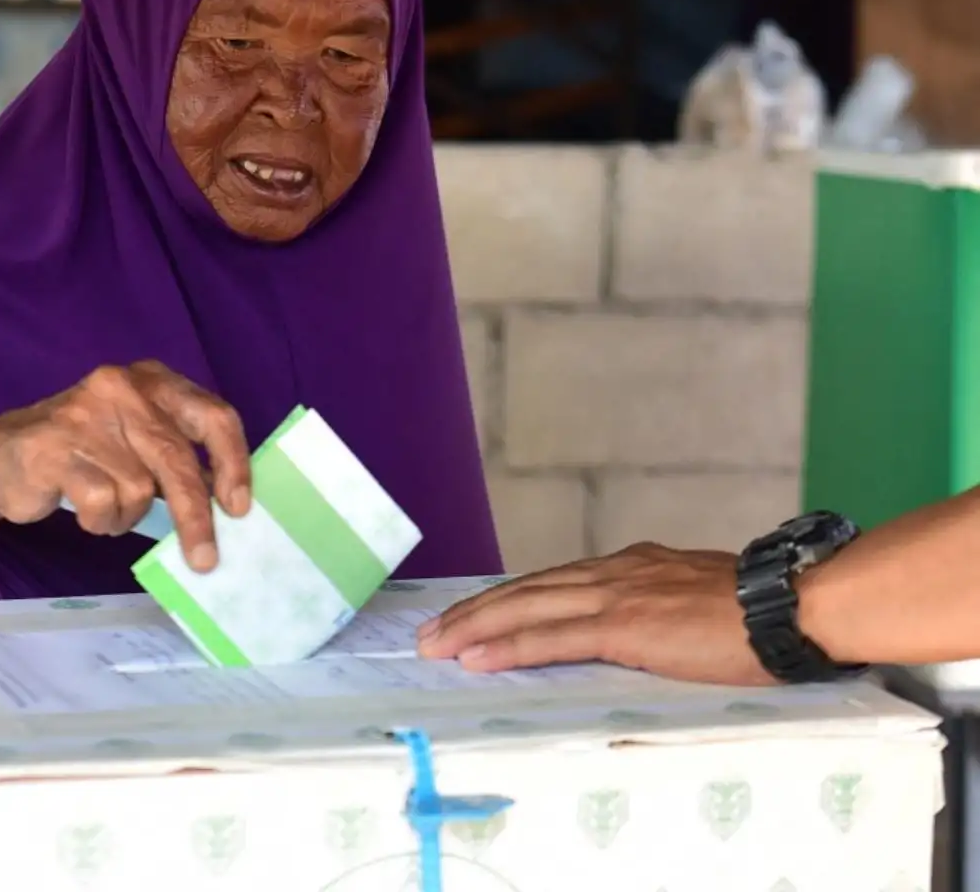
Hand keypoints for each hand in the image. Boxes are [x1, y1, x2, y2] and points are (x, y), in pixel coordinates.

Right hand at [0, 361, 251, 571]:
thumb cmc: (84, 455)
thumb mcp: (137, 441)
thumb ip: (179, 458)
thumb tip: (231, 505)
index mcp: (153, 381)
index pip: (212, 415)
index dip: (233, 463)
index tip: (239, 507)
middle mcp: (123, 388)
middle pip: (176, 459)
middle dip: (195, 516)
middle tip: (205, 559)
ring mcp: (85, 415)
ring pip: (137, 489)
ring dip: (126, 515)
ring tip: (107, 509)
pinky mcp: (54, 448)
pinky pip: (102, 502)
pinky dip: (100, 521)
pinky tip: (86, 511)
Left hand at [415, 543, 773, 685]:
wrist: (795, 606)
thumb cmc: (762, 614)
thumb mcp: (696, 602)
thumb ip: (659, 611)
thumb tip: (641, 632)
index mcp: (632, 567)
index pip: (551, 583)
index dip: (506, 600)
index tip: (470, 615)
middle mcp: (614, 573)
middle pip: (525, 591)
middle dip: (472, 613)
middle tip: (429, 634)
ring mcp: (615, 596)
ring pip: (525, 609)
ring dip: (473, 629)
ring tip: (434, 647)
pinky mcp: (623, 626)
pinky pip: (551, 637)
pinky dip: (508, 647)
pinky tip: (475, 657)